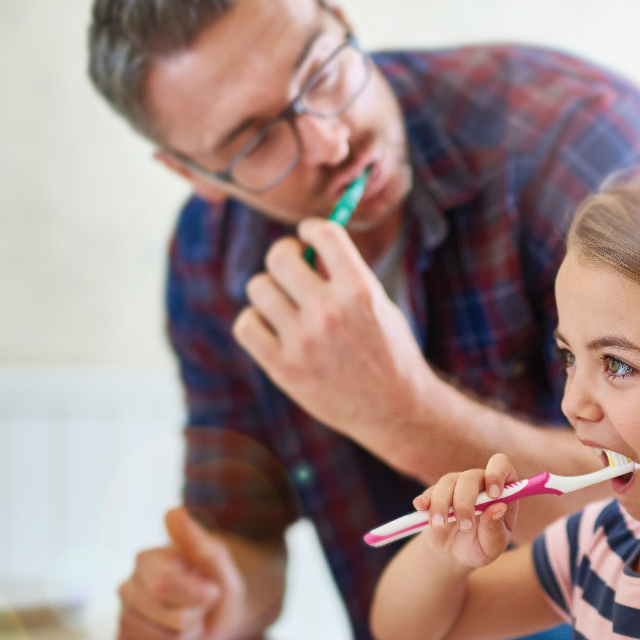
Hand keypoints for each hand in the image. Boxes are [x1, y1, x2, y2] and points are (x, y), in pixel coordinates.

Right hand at [117, 507, 246, 639]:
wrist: (216, 616)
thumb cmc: (216, 584)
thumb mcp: (217, 561)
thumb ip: (197, 540)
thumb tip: (173, 512)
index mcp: (146, 559)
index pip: (165, 585)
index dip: (198, 595)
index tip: (211, 591)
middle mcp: (127, 585)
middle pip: (168, 616)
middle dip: (197, 616)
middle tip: (200, 608)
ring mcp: (124, 615)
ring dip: (189, 635)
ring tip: (190, 622)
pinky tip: (177, 635)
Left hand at [232, 219, 432, 445]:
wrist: (394, 410)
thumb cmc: (387, 351)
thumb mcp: (378, 304)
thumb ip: (344, 275)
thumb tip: (304, 246)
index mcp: (360, 290)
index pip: (322, 232)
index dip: (310, 230)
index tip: (308, 238)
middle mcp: (329, 312)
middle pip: (279, 256)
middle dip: (285, 256)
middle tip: (293, 270)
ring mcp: (303, 342)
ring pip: (258, 287)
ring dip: (270, 291)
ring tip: (285, 305)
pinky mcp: (283, 368)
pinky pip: (245, 325)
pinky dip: (255, 321)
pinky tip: (272, 327)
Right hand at [414, 453, 517, 568]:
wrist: (455, 553)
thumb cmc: (481, 545)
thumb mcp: (493, 545)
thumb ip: (496, 528)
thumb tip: (498, 507)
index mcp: (501, 490)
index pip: (501, 464)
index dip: (496, 473)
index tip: (494, 493)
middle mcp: (479, 482)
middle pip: (470, 477)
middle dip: (465, 502)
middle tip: (465, 527)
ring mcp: (456, 486)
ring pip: (447, 483)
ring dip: (442, 504)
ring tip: (439, 526)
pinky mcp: (436, 494)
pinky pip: (429, 492)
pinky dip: (425, 500)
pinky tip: (421, 507)